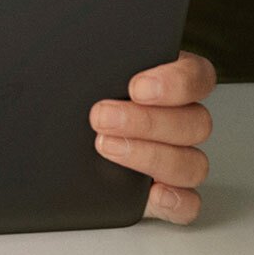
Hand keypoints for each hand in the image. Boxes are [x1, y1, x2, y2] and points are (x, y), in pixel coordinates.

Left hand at [88, 51, 214, 223]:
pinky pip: (189, 203)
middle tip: (103, 117)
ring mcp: (179, 159)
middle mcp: (181, 120)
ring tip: (106, 147)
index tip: (136, 87)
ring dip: (151, 157)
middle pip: (195, 122)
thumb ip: (100, 64)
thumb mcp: (86, 71)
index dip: (175, 82)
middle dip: (147, 121)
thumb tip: (82, 51)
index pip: (196, 76)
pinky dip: (176, 201)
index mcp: (169, 82)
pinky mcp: (170, 195)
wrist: (57, 142)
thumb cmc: (80, 99)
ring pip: (193, 162)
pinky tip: (152, 192)